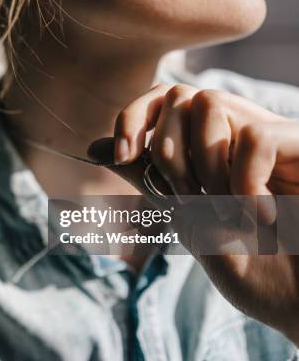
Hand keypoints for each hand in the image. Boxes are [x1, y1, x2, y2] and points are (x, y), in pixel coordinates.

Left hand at [88, 83, 298, 344]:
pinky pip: (255, 136)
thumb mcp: (186, 218)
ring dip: (202, 163)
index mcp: (208, 148)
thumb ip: (145, 178)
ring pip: (209, 102)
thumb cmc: (252, 269)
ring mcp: (271, 139)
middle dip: (168, 153)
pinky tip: (262, 215)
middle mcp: (236, 135)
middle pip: (178, 95)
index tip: (122, 157)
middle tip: (189, 199)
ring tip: (226, 209)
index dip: (133, 117)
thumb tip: (94, 147)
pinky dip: (244, 180)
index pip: (161, 97)